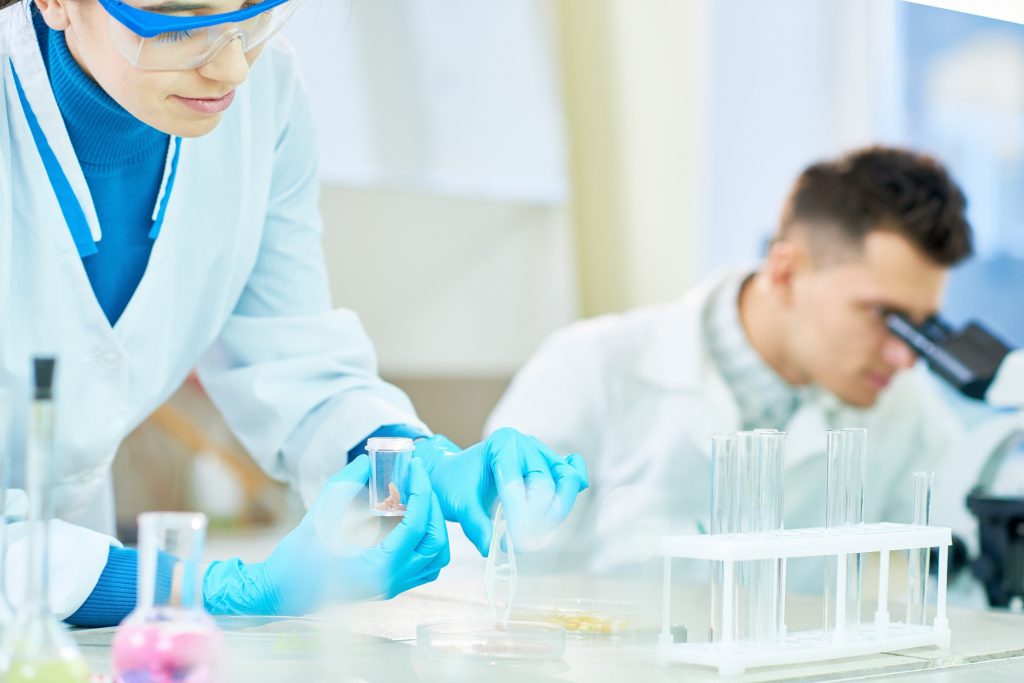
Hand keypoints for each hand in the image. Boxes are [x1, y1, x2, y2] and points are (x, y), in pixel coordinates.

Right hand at [203, 455, 448, 615]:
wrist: (283, 590)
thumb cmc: (298, 556)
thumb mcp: (321, 515)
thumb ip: (346, 484)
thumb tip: (367, 461)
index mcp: (379, 566)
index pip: (417, 525)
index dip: (422, 491)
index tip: (417, 467)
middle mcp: (393, 581)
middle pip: (435, 543)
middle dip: (432, 506)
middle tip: (419, 479)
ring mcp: (393, 587)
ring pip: (436, 558)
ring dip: (434, 526)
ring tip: (418, 499)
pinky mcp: (390, 587)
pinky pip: (424, 567)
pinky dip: (427, 542)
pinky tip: (410, 521)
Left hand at [415, 428, 587, 554]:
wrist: (453, 473)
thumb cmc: (454, 483)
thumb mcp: (458, 503)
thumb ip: (475, 525)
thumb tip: (490, 547)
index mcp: (502, 444)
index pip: (518, 481)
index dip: (518, 514)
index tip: (512, 541)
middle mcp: (526, 444)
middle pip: (549, 482)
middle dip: (539, 518)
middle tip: (522, 544)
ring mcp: (542, 454)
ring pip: (566, 482)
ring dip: (555, 514)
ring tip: (532, 537)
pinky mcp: (551, 467)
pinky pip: (572, 477)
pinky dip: (570, 495)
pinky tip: (558, 512)